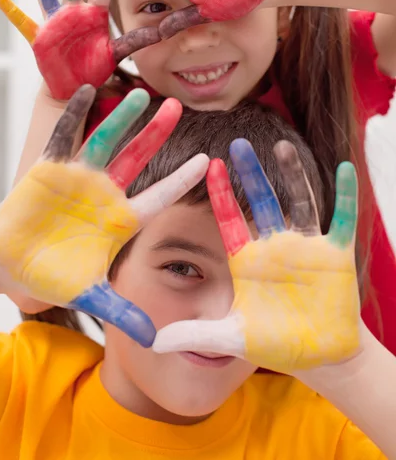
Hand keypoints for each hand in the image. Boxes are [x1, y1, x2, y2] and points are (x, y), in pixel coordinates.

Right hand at [0, 0, 160, 99]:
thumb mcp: (117, 53)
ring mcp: (55, 22)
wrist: (75, 86)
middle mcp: (74, 13)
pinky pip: (23, 21)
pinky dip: (11, 11)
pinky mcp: (40, 36)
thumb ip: (136, 41)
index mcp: (94, 15)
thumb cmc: (95, 67)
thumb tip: (163, 32)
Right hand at [0, 86, 207, 345]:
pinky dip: (75, 117)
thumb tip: (154, 340)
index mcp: (121, 219)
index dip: (181, 180)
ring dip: (122, 119)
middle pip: (137, 156)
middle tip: (179, 106)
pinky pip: (65, 137)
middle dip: (157, 133)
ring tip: (142, 95)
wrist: (10, 265)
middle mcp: (105, 192)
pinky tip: (89, 93)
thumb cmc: (51, 277)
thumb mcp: (90, 295)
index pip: (159, 195)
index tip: (208, 162)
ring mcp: (79, 177)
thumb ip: (122, 311)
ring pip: (106, 141)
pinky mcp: (50, 168)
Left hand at [153, 139, 360, 371]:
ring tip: (282, 146)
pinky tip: (345, 169)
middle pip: (261, 201)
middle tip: (237, 144)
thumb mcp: (232, 338)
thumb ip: (196, 335)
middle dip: (250, 174)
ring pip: (298, 202)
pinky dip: (345, 196)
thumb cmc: (274, 343)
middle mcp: (275, 247)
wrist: (317, 356)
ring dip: (292, 175)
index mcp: (247, 260)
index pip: (230, 219)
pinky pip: (342, 220)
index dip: (220, 193)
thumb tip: (154, 342)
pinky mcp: (337, 255)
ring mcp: (306, 248)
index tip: (209, 165)